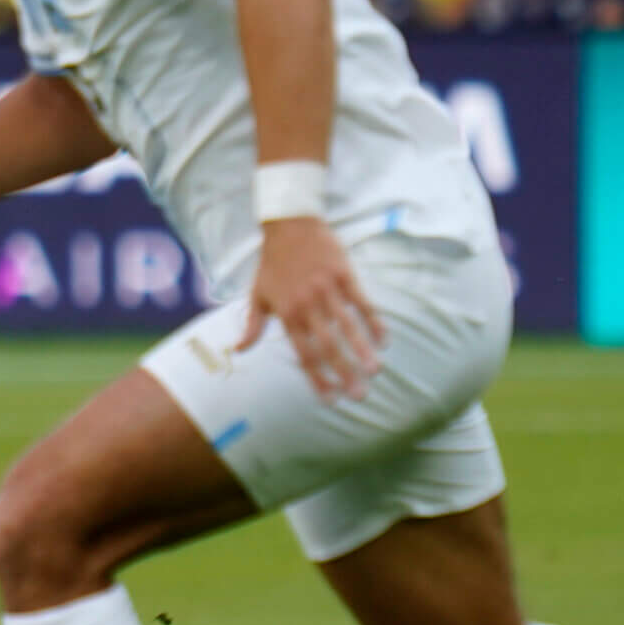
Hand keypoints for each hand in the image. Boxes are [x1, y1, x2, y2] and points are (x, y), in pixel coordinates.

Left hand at [239, 217, 385, 400]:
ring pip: (348, 326)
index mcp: (286, 314)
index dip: (318, 378)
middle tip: (359, 395)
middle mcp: (307, 305)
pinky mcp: (344, 274)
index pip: (304, 354)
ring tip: (375, 371)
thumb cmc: (271, 263)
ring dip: (362, 350)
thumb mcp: (256, 294)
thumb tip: (238, 350)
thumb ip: (252, 325)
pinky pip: (362, 302)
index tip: (331, 399)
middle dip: (344, 373)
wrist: (288, 225)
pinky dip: (374, 321)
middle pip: (328, 345)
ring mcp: (327, 289)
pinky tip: (384, 339)